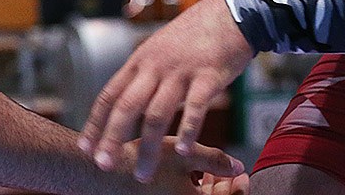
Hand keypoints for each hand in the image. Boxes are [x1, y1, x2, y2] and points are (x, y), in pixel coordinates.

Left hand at [82, 0, 254, 181]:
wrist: (228, 14)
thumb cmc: (193, 37)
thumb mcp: (158, 50)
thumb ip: (142, 76)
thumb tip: (124, 105)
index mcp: (140, 61)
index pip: (110, 95)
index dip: (95, 123)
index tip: (85, 148)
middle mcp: (155, 66)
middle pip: (127, 106)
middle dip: (113, 138)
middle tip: (104, 165)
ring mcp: (181, 71)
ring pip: (156, 114)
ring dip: (148, 147)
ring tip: (143, 172)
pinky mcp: (208, 76)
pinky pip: (194, 107)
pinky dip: (186, 130)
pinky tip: (182, 150)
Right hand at [122, 137, 245, 194]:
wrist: (101, 172)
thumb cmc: (143, 163)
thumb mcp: (184, 153)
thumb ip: (215, 160)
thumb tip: (237, 167)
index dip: (238, 191)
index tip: (243, 176)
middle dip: (223, 187)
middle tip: (231, 172)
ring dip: (206, 188)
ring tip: (207, 169)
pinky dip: (188, 189)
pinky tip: (186, 172)